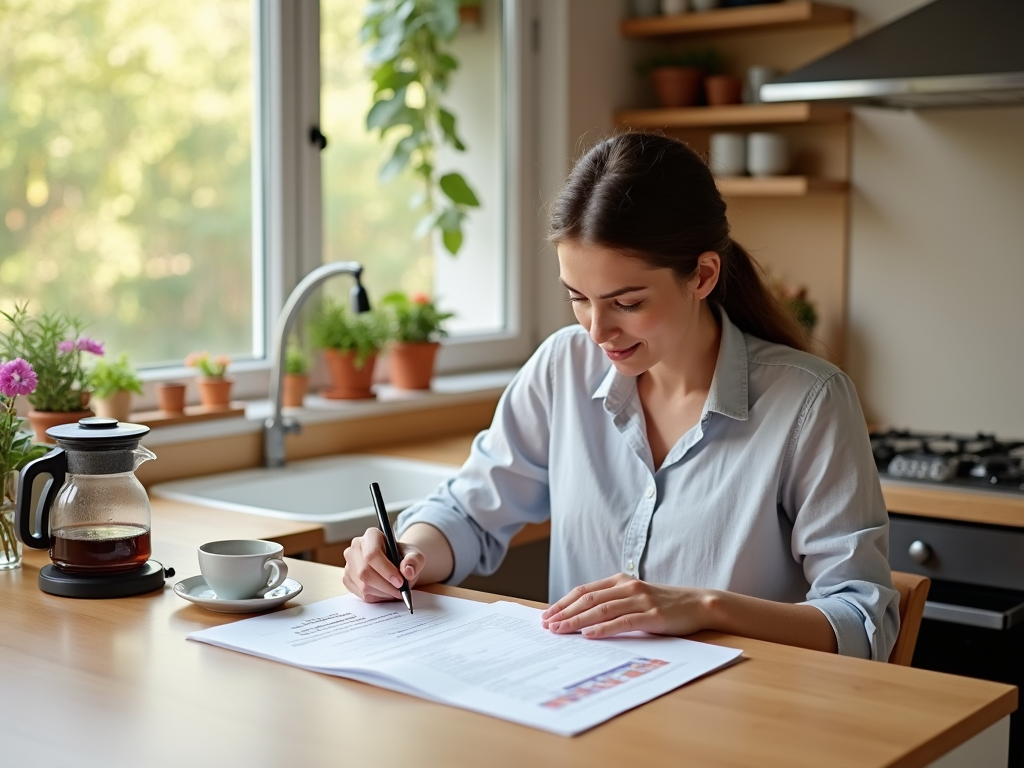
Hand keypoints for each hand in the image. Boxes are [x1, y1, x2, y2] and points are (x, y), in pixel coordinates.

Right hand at [342, 527, 424, 603]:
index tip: (400, 582)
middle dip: (386, 586)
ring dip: (383, 593)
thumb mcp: (415, 555)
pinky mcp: (348, 579)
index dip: (386, 570)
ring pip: (363, 586)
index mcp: (371, 536)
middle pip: (365, 572)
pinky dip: (377, 597)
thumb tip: (407, 571)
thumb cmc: (404, 557)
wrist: (396, 563)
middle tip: (400, 591)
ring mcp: (349, 564)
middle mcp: (356, 548)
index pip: (372, 554)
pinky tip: (386, 592)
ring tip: (396, 591)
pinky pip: (361, 594)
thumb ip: (414, 561)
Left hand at [540, 573, 712, 638]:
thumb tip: (581, 618)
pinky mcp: (653, 616)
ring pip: (601, 610)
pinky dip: (603, 628)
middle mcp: (628, 587)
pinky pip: (623, 622)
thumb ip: (612, 603)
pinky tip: (589, 634)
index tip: (547, 615)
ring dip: (577, 621)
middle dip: (564, 612)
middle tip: (547, 625)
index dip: (563, 602)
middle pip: (588, 600)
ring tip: (560, 630)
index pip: (584, 591)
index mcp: (620, 581)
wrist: (698, 603)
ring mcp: (640, 600)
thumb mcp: (635, 598)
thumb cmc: (663, 604)